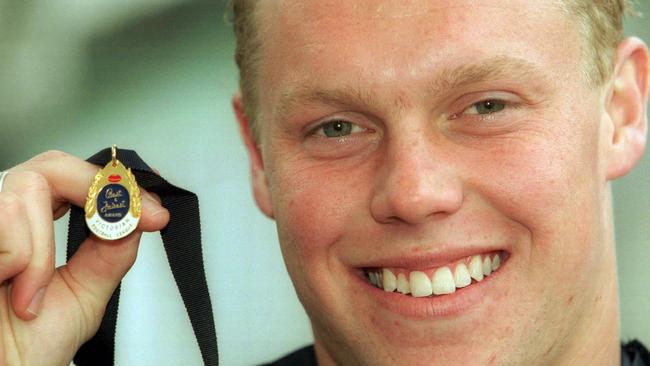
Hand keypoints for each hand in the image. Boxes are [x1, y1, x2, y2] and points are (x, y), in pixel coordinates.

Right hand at [0, 150, 169, 364]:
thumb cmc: (26, 346)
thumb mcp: (84, 293)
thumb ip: (111, 251)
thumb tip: (137, 216)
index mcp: (33, 226)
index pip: (73, 176)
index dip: (116, 186)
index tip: (153, 213)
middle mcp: (5, 216)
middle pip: (51, 166)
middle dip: (94, 192)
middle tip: (122, 226)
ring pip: (29, 191)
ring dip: (44, 252)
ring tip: (33, 294)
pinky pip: (5, 221)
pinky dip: (21, 262)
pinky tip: (9, 291)